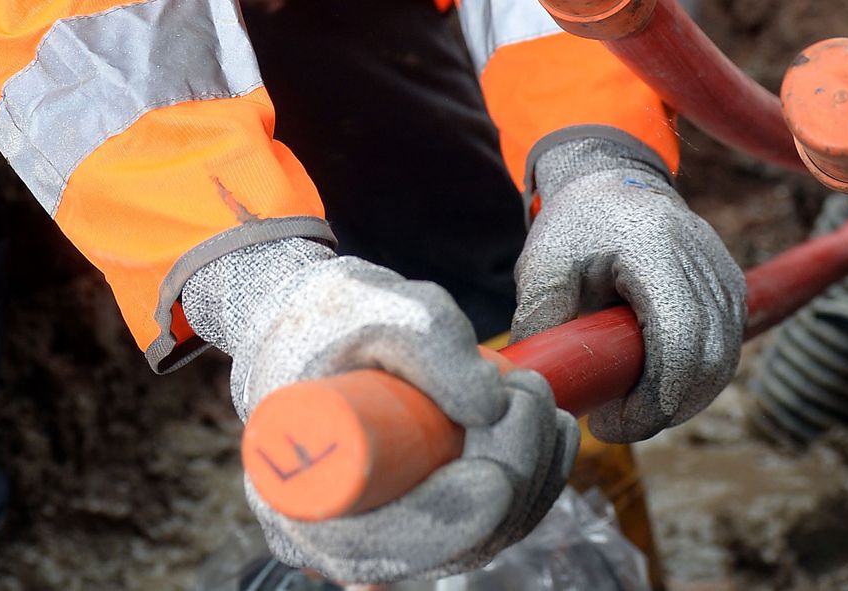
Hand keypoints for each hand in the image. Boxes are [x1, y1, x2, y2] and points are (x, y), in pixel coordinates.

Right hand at [182, 238, 576, 583]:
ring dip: (529, 476)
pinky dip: (530, 486)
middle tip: (529, 397)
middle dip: (508, 478)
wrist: (302, 328)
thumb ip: (425, 334)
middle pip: (442, 547)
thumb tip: (491, 402)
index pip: (376, 543)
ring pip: (477, 541)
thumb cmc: (320, 319)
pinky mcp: (423, 523)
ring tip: (536, 397)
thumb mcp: (361, 300)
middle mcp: (336, 540)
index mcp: (295, 495)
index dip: (443, 520)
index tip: (497, 476)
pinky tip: (553, 435)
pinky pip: (487, 528)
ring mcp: (385, 539)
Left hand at [514, 131, 745, 441]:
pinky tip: (656, 381)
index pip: (678, 338)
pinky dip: (697, 377)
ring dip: (683, 397)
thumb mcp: (543, 262)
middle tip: (618, 422)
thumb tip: (540, 384)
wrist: (610, 180)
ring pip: (724, 359)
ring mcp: (722, 268)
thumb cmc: (575, 225)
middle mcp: (699, 254)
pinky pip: (728, 346)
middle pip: (709, 358)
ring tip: (632, 402)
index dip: (653, 397)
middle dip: (666, 407)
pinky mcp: (731, 283)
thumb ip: (540, 318)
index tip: (611, 422)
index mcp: (652, 244)